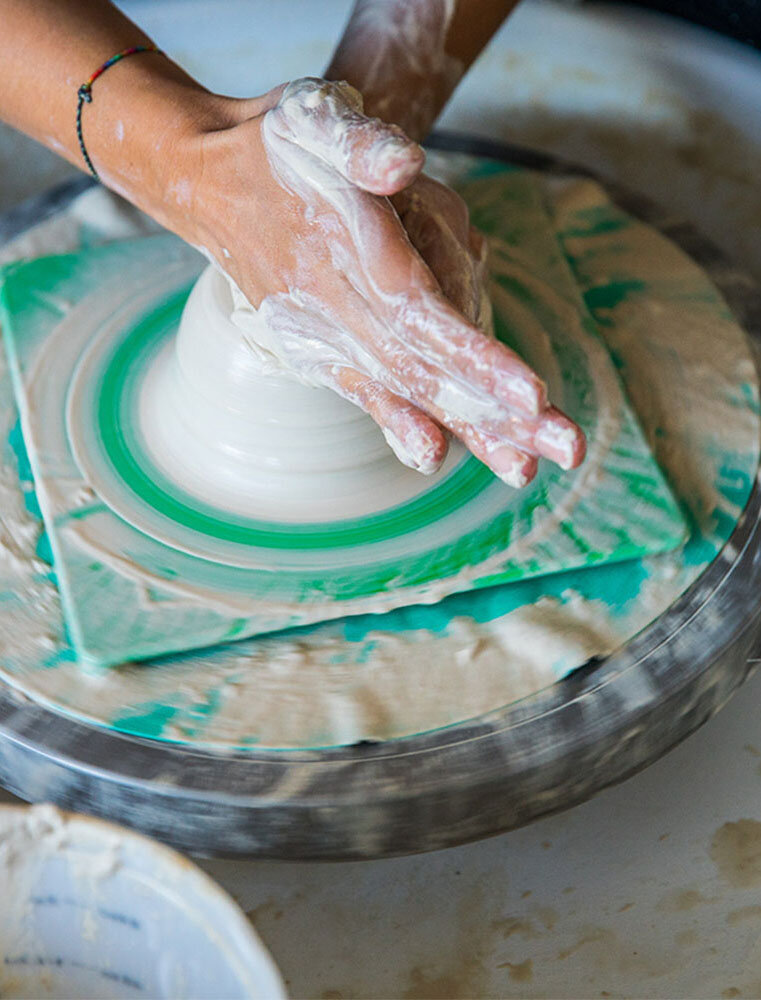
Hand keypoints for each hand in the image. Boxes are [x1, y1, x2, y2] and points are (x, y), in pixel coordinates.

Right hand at [184, 78, 584, 484]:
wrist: (208, 183)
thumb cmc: (276, 150)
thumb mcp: (315, 121)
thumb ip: (359, 145)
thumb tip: (403, 164)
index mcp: (347, 251)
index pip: (421, 314)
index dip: (474, 357)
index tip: (532, 395)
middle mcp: (337, 307)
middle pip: (425, 371)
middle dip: (496, 415)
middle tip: (567, 451)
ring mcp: (327, 336)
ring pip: (404, 391)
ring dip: (468, 430)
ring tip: (524, 470)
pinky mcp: (321, 350)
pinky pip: (364, 393)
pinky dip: (399, 425)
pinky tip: (432, 457)